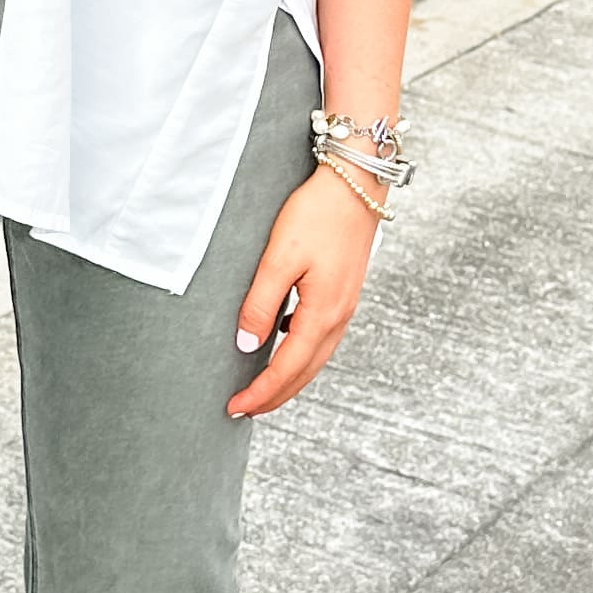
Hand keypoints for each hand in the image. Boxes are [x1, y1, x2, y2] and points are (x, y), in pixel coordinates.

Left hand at [225, 164, 383, 418]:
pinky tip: (284, 342)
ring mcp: (346, 305)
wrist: (357, 182)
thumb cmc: (316, 213)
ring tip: (263, 387)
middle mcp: (339, 316)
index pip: (286, 368)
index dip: (260, 392)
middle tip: (244, 409)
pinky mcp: (345, 291)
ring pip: (316, 357)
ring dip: (290, 378)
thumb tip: (248, 345)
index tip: (235, 407)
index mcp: (323, 313)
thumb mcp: (279, 257)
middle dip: (275, 395)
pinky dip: (302, 353)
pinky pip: (322, 337)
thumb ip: (261, 303)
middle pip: (305, 372)